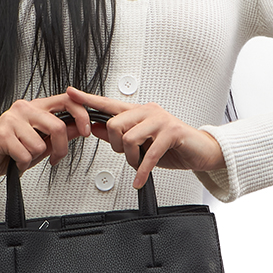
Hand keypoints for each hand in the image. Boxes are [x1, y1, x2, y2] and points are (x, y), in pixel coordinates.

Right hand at [0, 94, 92, 181]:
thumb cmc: (9, 149)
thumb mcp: (40, 142)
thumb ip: (59, 134)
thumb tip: (78, 128)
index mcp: (36, 107)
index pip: (66, 101)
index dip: (81, 115)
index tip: (86, 131)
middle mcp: (24, 108)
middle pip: (57, 126)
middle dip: (60, 149)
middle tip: (55, 158)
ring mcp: (12, 119)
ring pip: (40, 144)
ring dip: (35, 158)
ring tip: (24, 156)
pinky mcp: (2, 134)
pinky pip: (25, 154)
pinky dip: (23, 164)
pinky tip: (15, 160)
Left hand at [66, 87, 225, 188]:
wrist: (201, 151)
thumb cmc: (172, 146)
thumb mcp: (140, 143)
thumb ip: (117, 136)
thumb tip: (93, 128)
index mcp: (138, 111)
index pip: (109, 103)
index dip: (88, 99)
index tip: (71, 93)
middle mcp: (148, 111)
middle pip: (115, 124)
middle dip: (116, 146)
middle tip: (128, 155)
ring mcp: (161, 120)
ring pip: (129, 138)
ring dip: (130, 158)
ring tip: (138, 164)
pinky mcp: (172, 132)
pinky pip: (149, 153)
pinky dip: (142, 171)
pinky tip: (139, 180)